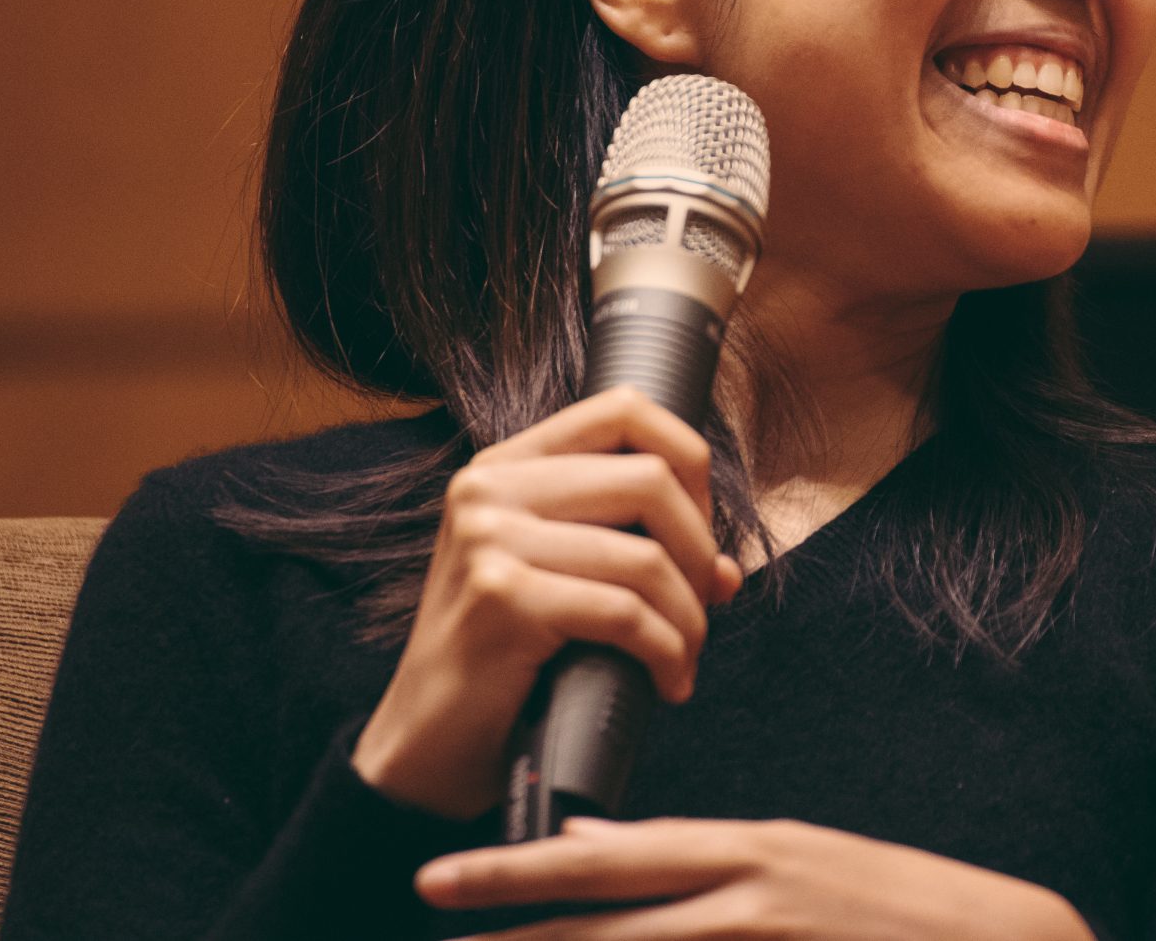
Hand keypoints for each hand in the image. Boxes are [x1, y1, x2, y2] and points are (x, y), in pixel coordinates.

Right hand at [352, 387, 746, 818]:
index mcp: (505, 465)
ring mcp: (489, 538)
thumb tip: (727, 570)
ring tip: (684, 656)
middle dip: (699, 550)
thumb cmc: (505, 661)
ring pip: (646, 557)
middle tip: (700, 606)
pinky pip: (626, 613)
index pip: (625, 408)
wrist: (428, 746)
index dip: (688, 463)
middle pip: (651, 479)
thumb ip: (635, 552)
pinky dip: (666, 652)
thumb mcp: (565, 582)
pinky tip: (667, 681)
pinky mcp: (502, 597)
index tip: (698, 530)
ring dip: (689, 618)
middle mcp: (490, 488)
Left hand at [414, 816, 1096, 939]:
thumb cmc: (897, 904)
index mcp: (753, 849)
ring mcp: (777, 938)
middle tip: (427, 900)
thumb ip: (700, 857)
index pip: (619, 856)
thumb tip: (598, 846)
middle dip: (514, 917)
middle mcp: (756, 892)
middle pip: (613, 910)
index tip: (451, 875)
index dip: (529, 865)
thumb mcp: (795, 858)